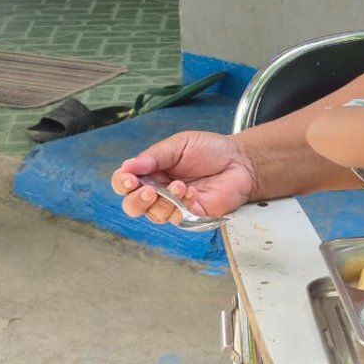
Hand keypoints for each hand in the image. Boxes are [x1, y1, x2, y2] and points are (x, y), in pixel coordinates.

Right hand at [110, 131, 255, 225]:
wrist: (240, 160)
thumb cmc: (210, 150)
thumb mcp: (179, 145)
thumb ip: (154, 157)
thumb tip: (127, 167)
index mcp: (151, 172)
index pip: (125, 183)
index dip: (122, 183)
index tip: (130, 179)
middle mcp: (159, 191)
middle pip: (132, 206)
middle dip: (136, 201)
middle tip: (148, 191)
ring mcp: (175, 205)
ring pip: (154, 215)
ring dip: (164, 201)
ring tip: (181, 185)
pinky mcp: (192, 216)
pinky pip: (178, 219)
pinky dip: (182, 206)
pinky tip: (192, 193)